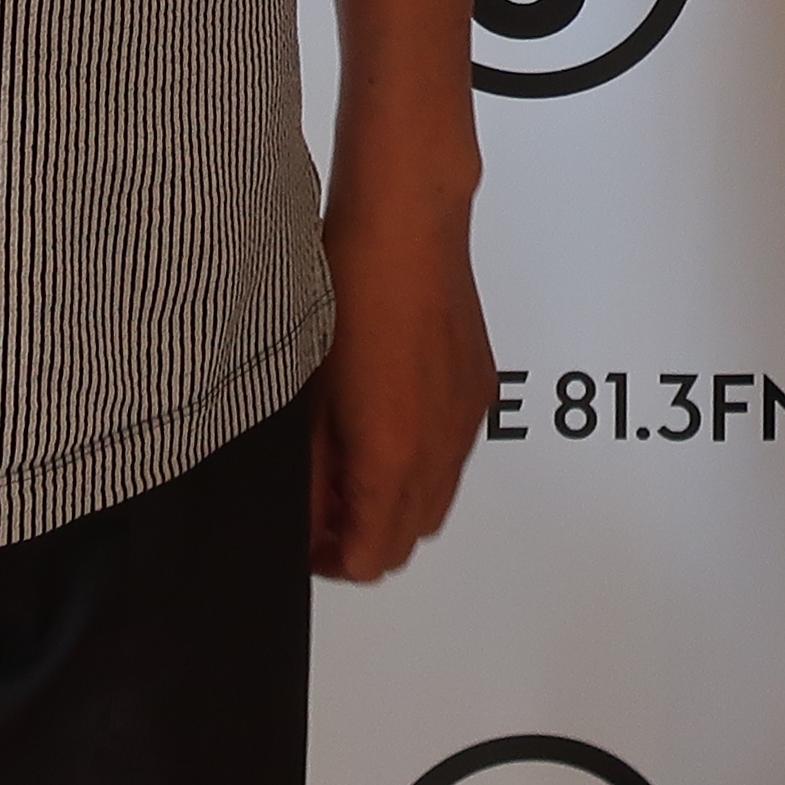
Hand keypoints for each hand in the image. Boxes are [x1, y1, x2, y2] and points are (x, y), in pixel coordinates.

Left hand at [311, 170, 490, 581]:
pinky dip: (423, 462)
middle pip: (407, 541)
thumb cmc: (350, 288)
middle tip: (320, 511)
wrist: (405, 224)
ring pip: (436, 502)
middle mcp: (440, 447)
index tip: (306, 542)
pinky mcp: (478, 388)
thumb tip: (307, 515)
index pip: (371, 558)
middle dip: (363, 539)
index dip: (332, 561)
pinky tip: (386, 422)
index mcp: (393, 455)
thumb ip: (312, 469)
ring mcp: (466, 418)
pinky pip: (454, 454)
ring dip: (395, 503)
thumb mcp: (309, 392)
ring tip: (349, 466)